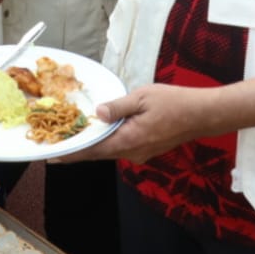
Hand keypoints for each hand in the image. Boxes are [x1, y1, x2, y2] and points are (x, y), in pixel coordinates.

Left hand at [67, 83, 210, 164]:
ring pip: (109, 151)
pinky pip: (121, 148)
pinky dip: (107, 143)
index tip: (52, 156)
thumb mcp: (142, 97)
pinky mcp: (146, 149)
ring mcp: (140, 153)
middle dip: (78, 150)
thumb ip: (117, 107)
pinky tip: (101, 134)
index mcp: (128, 140)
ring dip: (92, 146)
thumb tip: (97, 113)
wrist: (201, 115)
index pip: (93, 150)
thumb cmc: (174, 103)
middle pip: (98, 153)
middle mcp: (132, 152)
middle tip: (57, 146)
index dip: (71, 153)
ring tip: (74, 138)